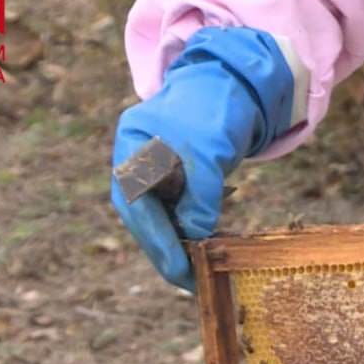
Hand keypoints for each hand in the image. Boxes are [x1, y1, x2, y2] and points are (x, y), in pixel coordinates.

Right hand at [111, 26, 296, 290]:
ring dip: (182, 244)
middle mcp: (134, 162)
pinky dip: (194, 229)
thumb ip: (201, 194)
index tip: (181, 274)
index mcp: (131, 150)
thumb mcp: (209, 151)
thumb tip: (195, 237)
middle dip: (168, 252)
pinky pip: (179, 210)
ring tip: (205, 271)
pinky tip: (211, 246)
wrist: (233, 80)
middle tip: (194, 283)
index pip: (138, 208)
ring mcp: (153, 169)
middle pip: (145, 219)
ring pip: (163, 217)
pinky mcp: (175, 175)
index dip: (159, 244)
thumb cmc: (216, 108)